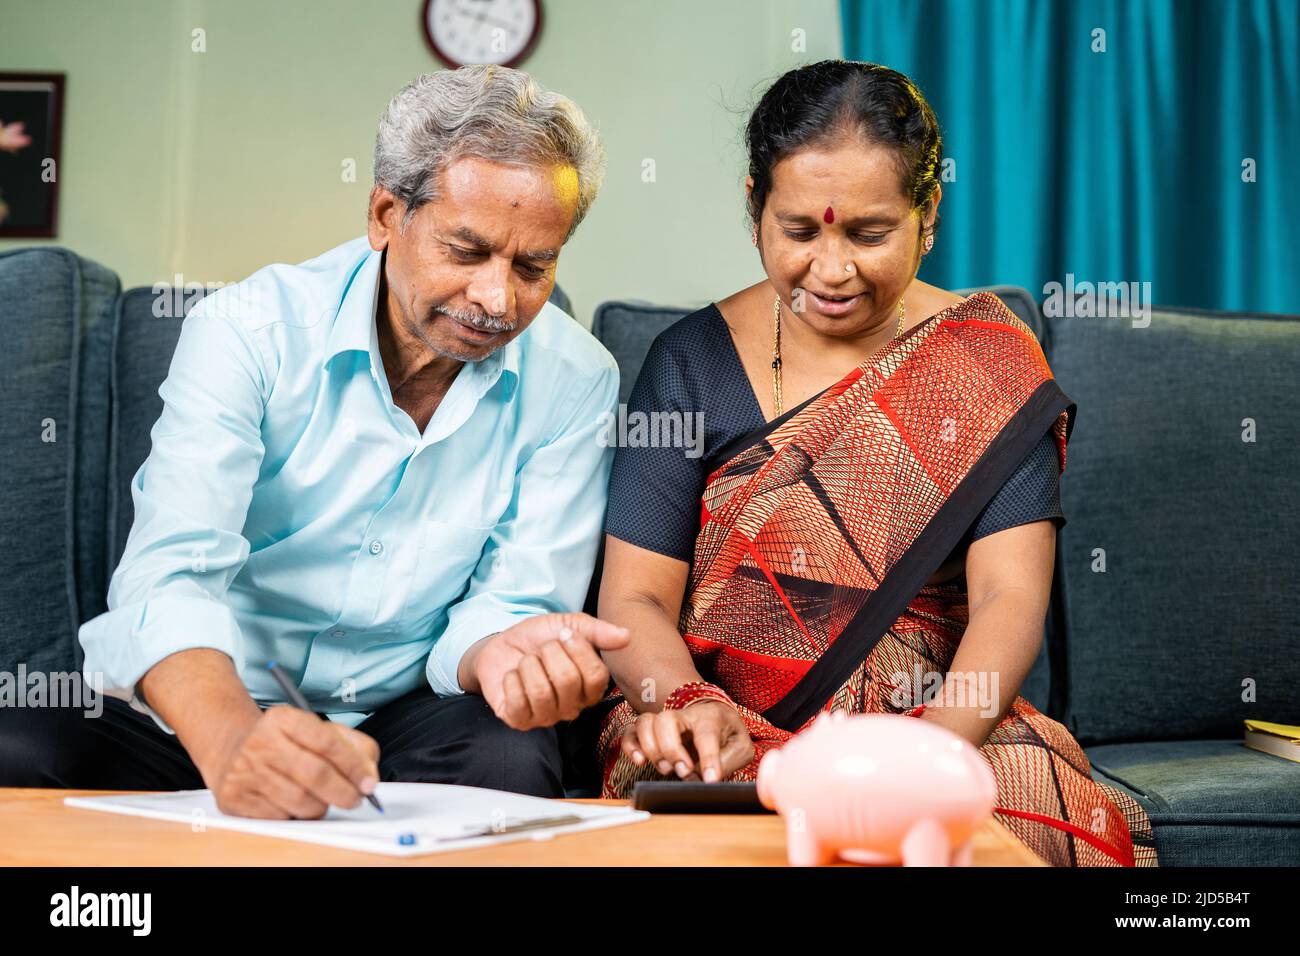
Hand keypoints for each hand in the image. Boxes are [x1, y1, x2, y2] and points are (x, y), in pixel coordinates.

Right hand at [201, 706, 380, 818]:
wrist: (231, 748)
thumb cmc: (284, 742)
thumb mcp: (317, 729)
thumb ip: (352, 746)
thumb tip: (369, 776)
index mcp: (283, 719)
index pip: (327, 743)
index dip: (353, 766)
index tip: (369, 783)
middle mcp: (260, 743)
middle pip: (315, 775)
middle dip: (343, 792)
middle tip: (355, 799)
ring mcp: (243, 772)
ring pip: (300, 802)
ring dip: (320, 807)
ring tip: (322, 800)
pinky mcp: (234, 799)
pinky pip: (279, 818)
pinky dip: (295, 816)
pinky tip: (294, 804)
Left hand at [463, 612, 631, 729]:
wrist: (503, 644)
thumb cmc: (540, 638)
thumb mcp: (569, 625)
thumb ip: (598, 631)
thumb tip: (626, 636)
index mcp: (590, 687)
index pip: (596, 675)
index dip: (579, 650)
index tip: (564, 634)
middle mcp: (572, 707)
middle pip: (567, 681)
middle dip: (549, 653)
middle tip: (543, 649)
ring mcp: (546, 717)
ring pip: (541, 692)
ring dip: (528, 666)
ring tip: (527, 662)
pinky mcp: (520, 721)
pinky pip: (518, 703)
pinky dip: (511, 680)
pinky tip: (513, 676)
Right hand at [621, 701, 754, 782]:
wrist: (714, 717)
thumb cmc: (727, 734)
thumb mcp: (741, 748)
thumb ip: (727, 762)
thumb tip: (706, 778)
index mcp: (710, 717)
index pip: (706, 734)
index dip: (708, 758)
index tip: (710, 779)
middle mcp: (684, 715)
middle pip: (666, 720)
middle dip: (671, 749)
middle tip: (683, 771)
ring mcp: (664, 721)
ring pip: (645, 722)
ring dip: (651, 748)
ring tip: (665, 768)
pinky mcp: (649, 731)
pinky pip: (630, 731)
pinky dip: (630, 746)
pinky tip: (639, 761)